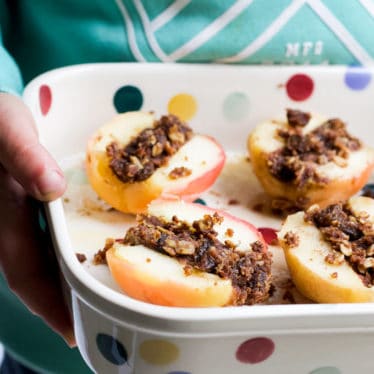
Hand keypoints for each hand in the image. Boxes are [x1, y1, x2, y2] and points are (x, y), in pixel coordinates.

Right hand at [0, 93, 73, 345]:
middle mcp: (10, 226)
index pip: (26, 273)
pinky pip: (48, 241)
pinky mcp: (30, 209)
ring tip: (95, 298)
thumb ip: (24, 156)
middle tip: (97, 320)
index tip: (73, 332)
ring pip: (42, 262)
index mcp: (5, 216)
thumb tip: (49, 188)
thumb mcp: (8, 128)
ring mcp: (19, 220)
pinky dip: (65, 256)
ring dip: (65, 283)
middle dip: (62, 302)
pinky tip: (83, 258)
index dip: (48, 305)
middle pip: (37, 276)